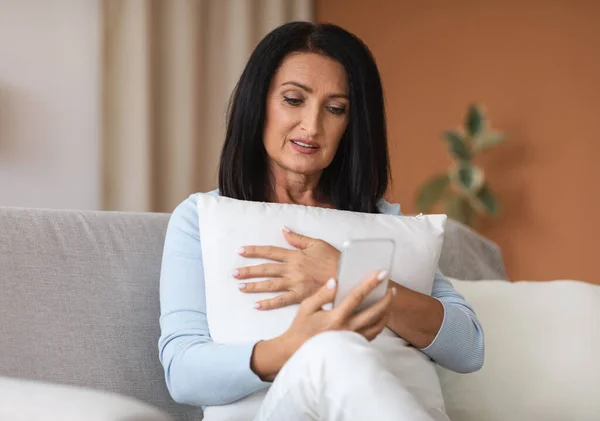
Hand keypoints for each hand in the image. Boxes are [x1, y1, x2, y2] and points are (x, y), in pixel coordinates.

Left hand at [234, 227, 339, 309]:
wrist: (347, 275)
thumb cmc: (334, 258)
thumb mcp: (317, 243)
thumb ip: (298, 238)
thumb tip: (284, 230)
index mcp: (295, 255)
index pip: (270, 251)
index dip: (254, 251)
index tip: (240, 250)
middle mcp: (292, 269)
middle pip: (266, 269)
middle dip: (248, 270)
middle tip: (233, 273)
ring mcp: (295, 283)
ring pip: (270, 284)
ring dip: (254, 285)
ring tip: (240, 286)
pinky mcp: (301, 296)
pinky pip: (281, 301)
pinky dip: (268, 303)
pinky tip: (256, 305)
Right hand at [250, 270, 395, 380]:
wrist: (295, 352)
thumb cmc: (301, 329)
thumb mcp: (307, 307)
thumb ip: (322, 293)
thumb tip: (335, 281)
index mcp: (336, 317)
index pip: (357, 296)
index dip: (370, 283)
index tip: (381, 274)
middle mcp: (347, 329)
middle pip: (374, 312)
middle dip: (386, 299)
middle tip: (392, 289)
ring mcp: (352, 339)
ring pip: (377, 325)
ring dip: (386, 312)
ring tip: (388, 301)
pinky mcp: (353, 346)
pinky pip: (372, 335)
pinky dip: (379, 324)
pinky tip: (380, 316)